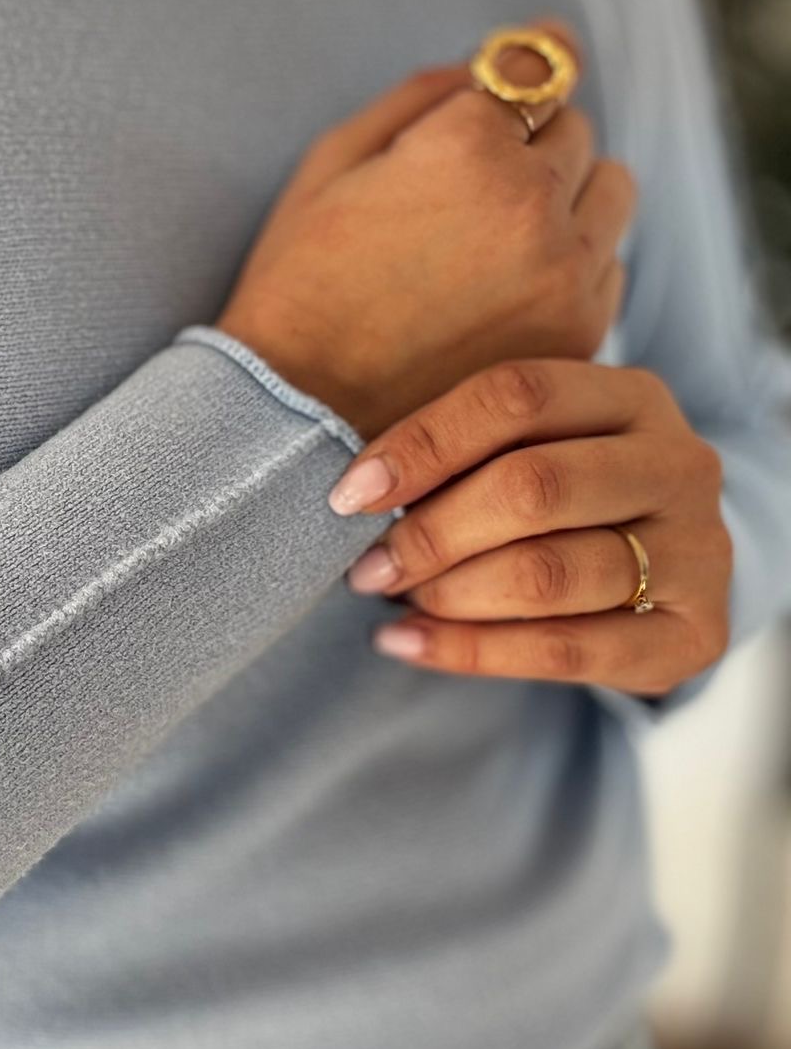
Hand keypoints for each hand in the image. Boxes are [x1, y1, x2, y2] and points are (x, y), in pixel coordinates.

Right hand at [215, 18, 635, 440]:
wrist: (299, 419)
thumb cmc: (299, 285)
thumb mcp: (333, 162)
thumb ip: (420, 94)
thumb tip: (494, 58)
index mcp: (467, 144)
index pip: (534, 67)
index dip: (515, 75)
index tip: (520, 73)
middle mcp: (532, 199)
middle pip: (574, 127)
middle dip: (528, 143)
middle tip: (466, 191)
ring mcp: (564, 270)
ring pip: (611, 189)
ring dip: (569, 195)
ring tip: (500, 239)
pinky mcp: (579, 331)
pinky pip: (610, 263)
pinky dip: (573, 263)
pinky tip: (507, 292)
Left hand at [329, 359, 731, 696]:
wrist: (664, 571)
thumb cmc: (562, 498)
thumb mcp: (526, 447)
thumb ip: (461, 449)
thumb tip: (355, 489)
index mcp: (632, 396)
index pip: (518, 397)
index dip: (425, 442)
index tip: (350, 493)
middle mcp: (679, 465)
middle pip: (534, 487)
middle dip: (431, 532)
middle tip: (367, 566)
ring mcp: (698, 550)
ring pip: (548, 573)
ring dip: (448, 594)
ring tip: (391, 601)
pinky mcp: (695, 633)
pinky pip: (564, 649)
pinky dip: (469, 652)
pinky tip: (405, 644)